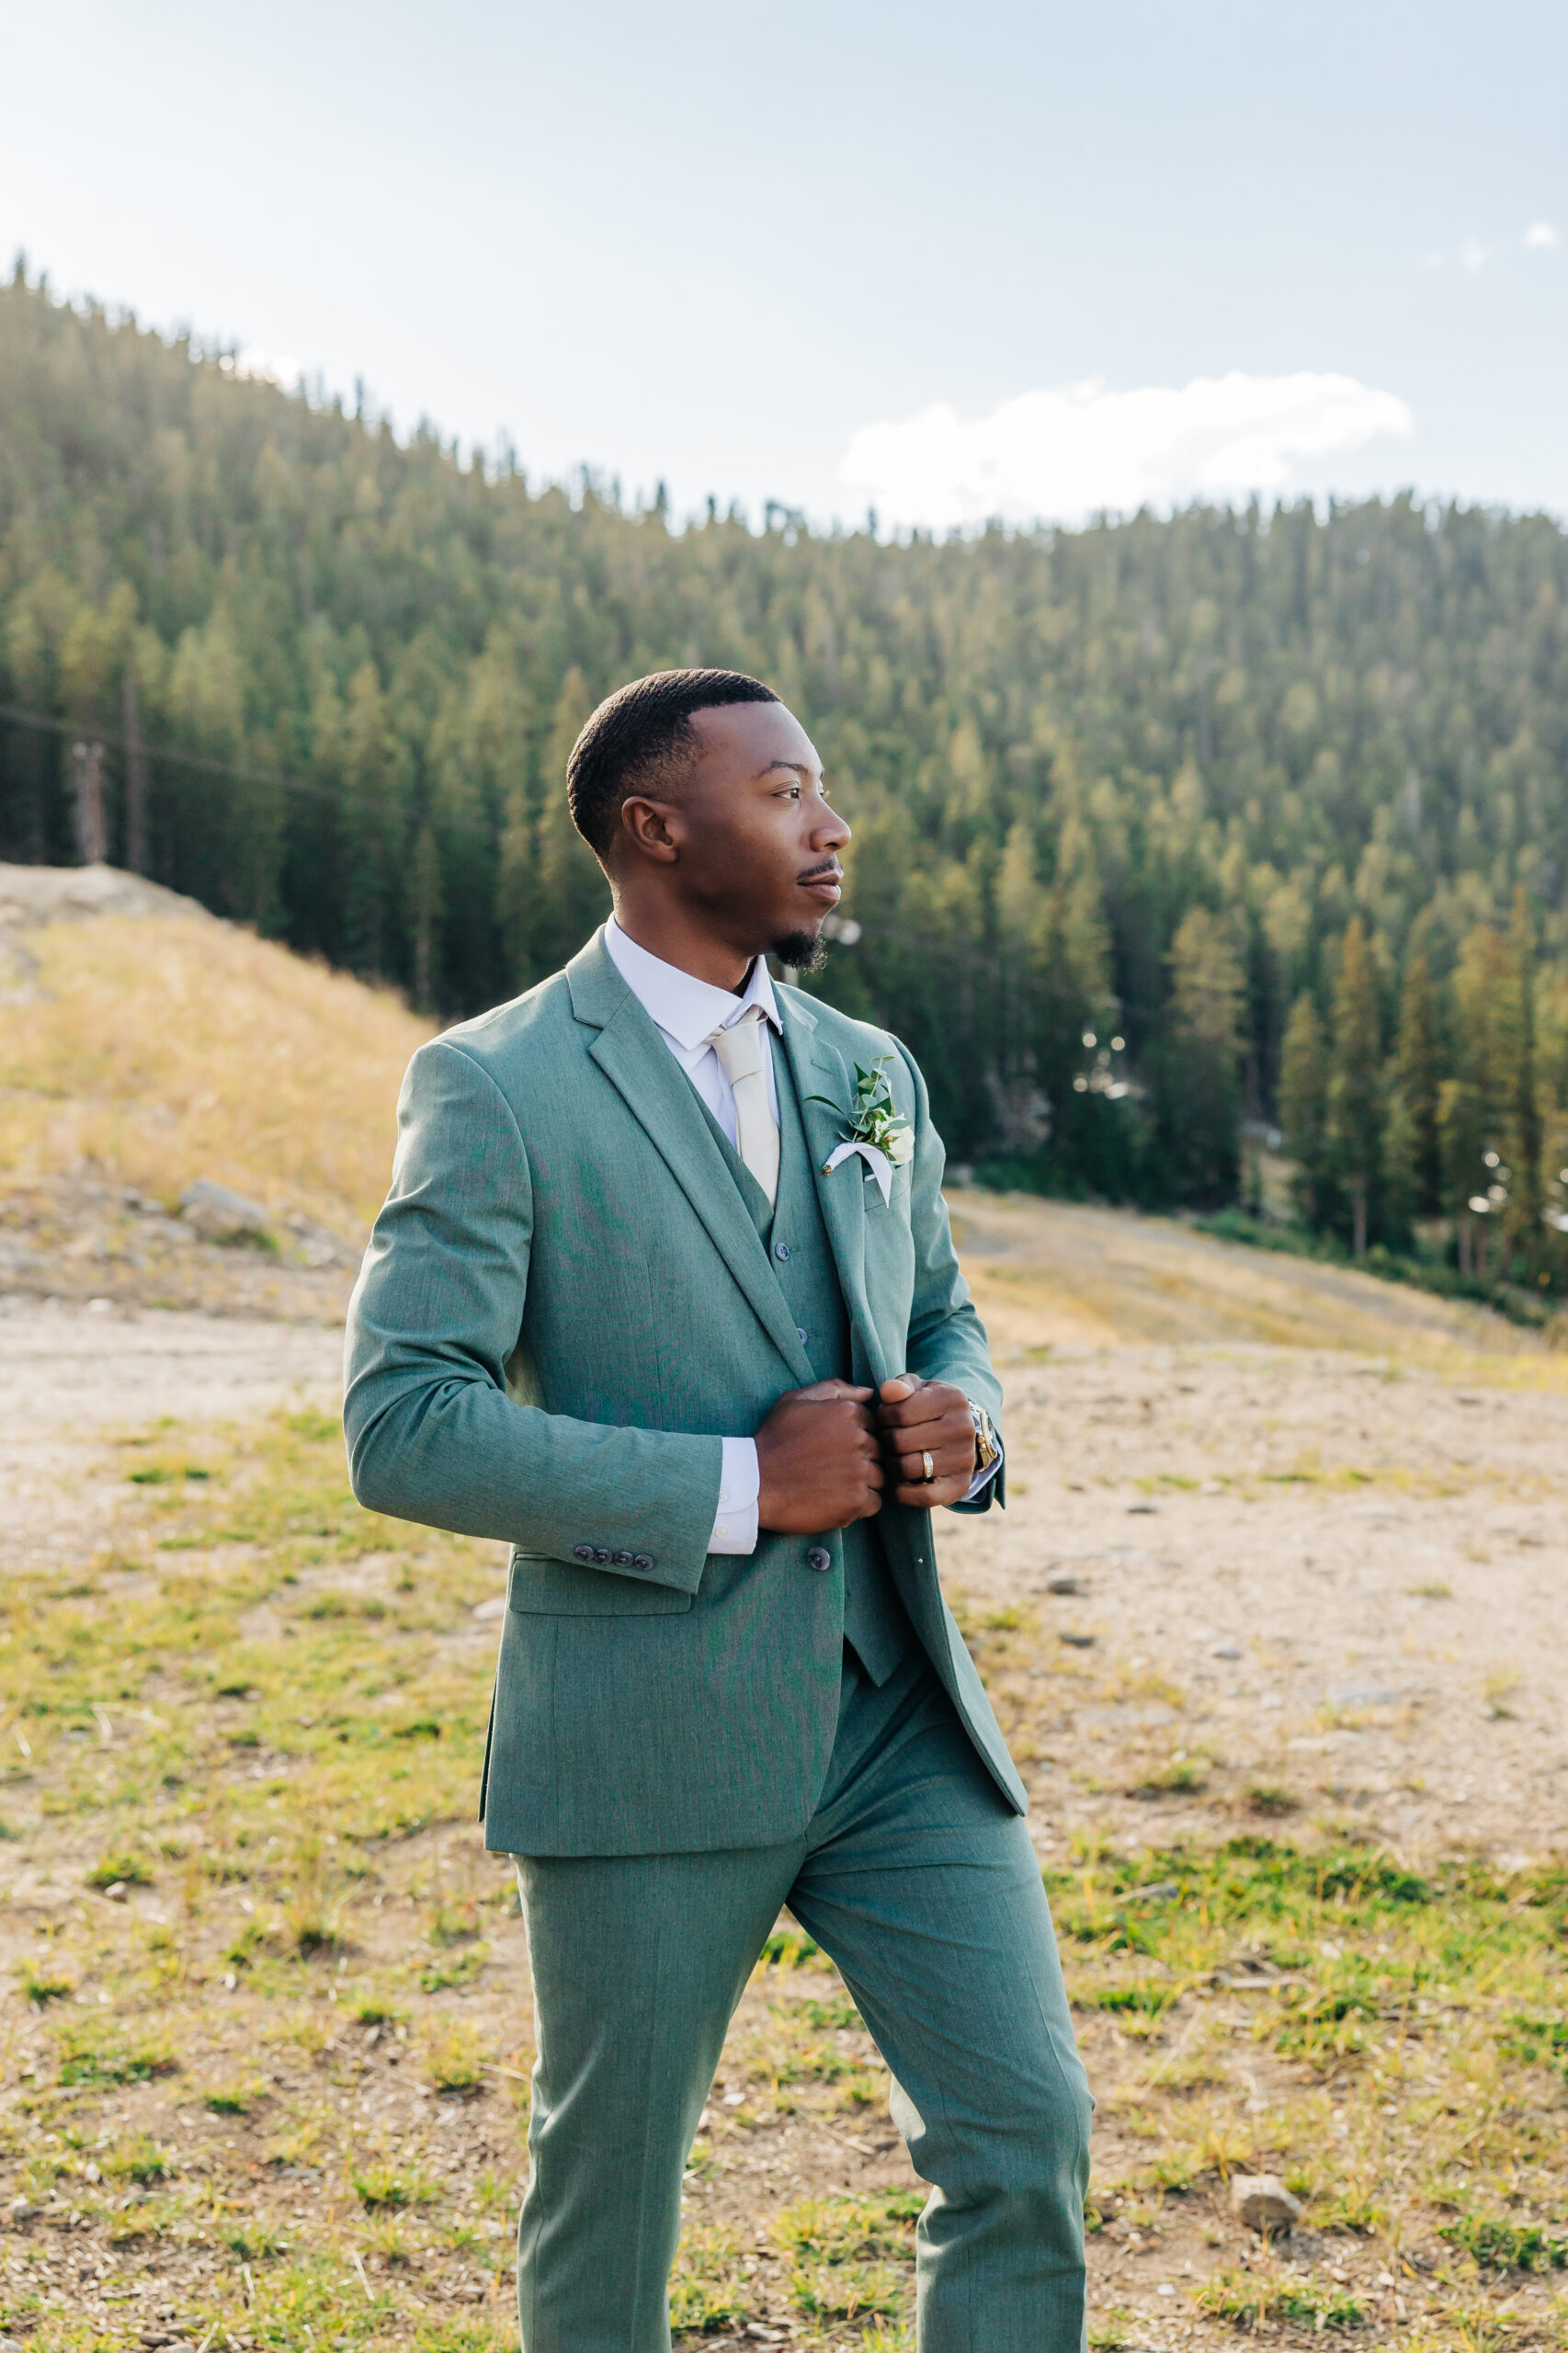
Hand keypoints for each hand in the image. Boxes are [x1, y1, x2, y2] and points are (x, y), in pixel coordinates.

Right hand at [755, 1381, 883, 1533]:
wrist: (753, 1484)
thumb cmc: (774, 1441)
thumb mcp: (796, 1401)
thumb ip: (835, 1389)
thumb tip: (869, 1391)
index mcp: (847, 1412)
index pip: (872, 1425)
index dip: (853, 1438)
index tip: (832, 1448)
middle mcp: (858, 1439)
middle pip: (877, 1451)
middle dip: (860, 1459)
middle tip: (830, 1468)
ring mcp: (859, 1471)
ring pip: (879, 1476)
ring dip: (862, 1482)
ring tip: (832, 1485)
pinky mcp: (856, 1500)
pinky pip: (875, 1501)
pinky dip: (859, 1504)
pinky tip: (836, 1500)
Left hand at [876, 1375, 976, 1508]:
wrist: (960, 1433)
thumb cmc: (928, 1408)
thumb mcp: (917, 1390)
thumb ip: (900, 1386)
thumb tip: (889, 1391)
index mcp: (952, 1398)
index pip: (899, 1412)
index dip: (883, 1417)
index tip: (886, 1418)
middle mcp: (963, 1428)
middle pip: (900, 1441)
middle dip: (885, 1441)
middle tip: (887, 1439)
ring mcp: (964, 1458)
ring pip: (907, 1468)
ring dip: (891, 1465)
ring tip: (894, 1456)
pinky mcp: (961, 1485)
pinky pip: (923, 1497)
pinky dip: (904, 1493)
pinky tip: (901, 1481)